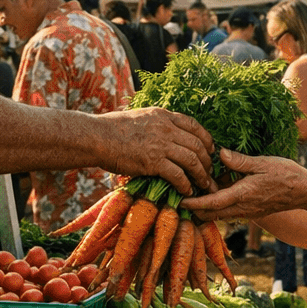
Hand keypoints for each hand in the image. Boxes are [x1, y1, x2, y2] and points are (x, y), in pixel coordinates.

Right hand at [98, 107, 215, 194]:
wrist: (96, 137)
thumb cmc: (112, 128)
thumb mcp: (139, 117)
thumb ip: (155, 123)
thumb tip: (164, 132)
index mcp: (163, 115)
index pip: (195, 126)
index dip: (207, 139)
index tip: (210, 150)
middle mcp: (166, 128)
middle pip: (198, 144)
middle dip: (207, 161)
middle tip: (209, 172)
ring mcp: (160, 144)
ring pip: (192, 160)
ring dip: (201, 175)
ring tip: (203, 185)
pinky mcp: (153, 162)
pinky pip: (178, 175)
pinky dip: (185, 185)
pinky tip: (186, 192)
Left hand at [182, 148, 306, 219]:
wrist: (305, 192)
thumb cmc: (286, 174)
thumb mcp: (262, 163)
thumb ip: (239, 161)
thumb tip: (219, 153)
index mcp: (242, 195)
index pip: (210, 204)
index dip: (192, 203)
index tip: (178, 199)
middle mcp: (241, 208)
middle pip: (210, 214)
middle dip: (194, 207)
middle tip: (182, 191)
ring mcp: (246, 212)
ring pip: (218, 214)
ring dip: (206, 206)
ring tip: (196, 187)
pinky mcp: (250, 211)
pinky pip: (228, 211)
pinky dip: (217, 204)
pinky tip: (216, 187)